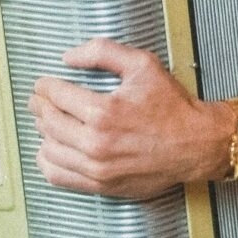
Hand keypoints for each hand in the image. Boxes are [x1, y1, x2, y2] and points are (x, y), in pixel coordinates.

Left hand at [28, 38, 232, 198]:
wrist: (197, 144)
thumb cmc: (171, 105)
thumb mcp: (141, 64)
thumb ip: (101, 52)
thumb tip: (67, 57)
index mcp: (104, 112)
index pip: (55, 96)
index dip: (44, 86)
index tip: (43, 84)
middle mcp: (97, 143)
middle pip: (48, 122)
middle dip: (39, 106)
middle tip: (39, 99)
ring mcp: (98, 169)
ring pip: (49, 150)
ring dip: (42, 132)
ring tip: (47, 121)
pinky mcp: (103, 186)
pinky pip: (59, 176)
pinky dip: (48, 161)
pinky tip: (51, 148)